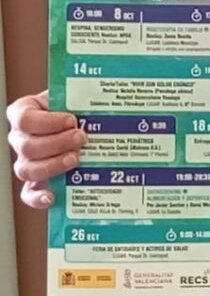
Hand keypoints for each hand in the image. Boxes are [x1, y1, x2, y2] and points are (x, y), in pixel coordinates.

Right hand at [8, 91, 84, 210]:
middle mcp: (21, 138)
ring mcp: (27, 161)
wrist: (85, 125)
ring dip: (52, 166)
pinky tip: (52, 196)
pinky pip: (29, 193)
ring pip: (26, 169)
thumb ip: (80, 98)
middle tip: (81, 138)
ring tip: (76, 159)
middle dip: (56, 143)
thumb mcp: (76, 97)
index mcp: (24, 113)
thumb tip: (102, 100)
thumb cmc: (78, 108)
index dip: (47, 122)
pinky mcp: (36, 181)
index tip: (71, 120)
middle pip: (26, 146)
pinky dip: (38, 197)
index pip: (24, 119)